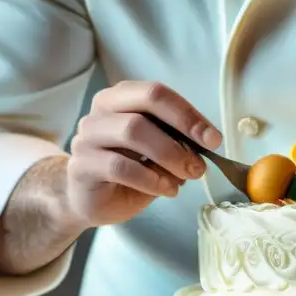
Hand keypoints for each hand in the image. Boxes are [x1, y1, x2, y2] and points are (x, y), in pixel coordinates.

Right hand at [65, 81, 221, 227]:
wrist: (91, 201)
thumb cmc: (128, 174)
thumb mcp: (157, 155)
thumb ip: (177, 143)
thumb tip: (206, 144)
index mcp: (120, 99)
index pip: (156, 93)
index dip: (188, 114)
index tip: (213, 139)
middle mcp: (100, 112)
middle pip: (144, 104)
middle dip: (181, 129)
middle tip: (202, 159)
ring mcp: (87, 137)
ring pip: (132, 132)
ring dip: (169, 155)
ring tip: (187, 176)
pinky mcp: (82, 166)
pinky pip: (121, 167)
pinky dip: (151, 179)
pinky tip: (167, 189)